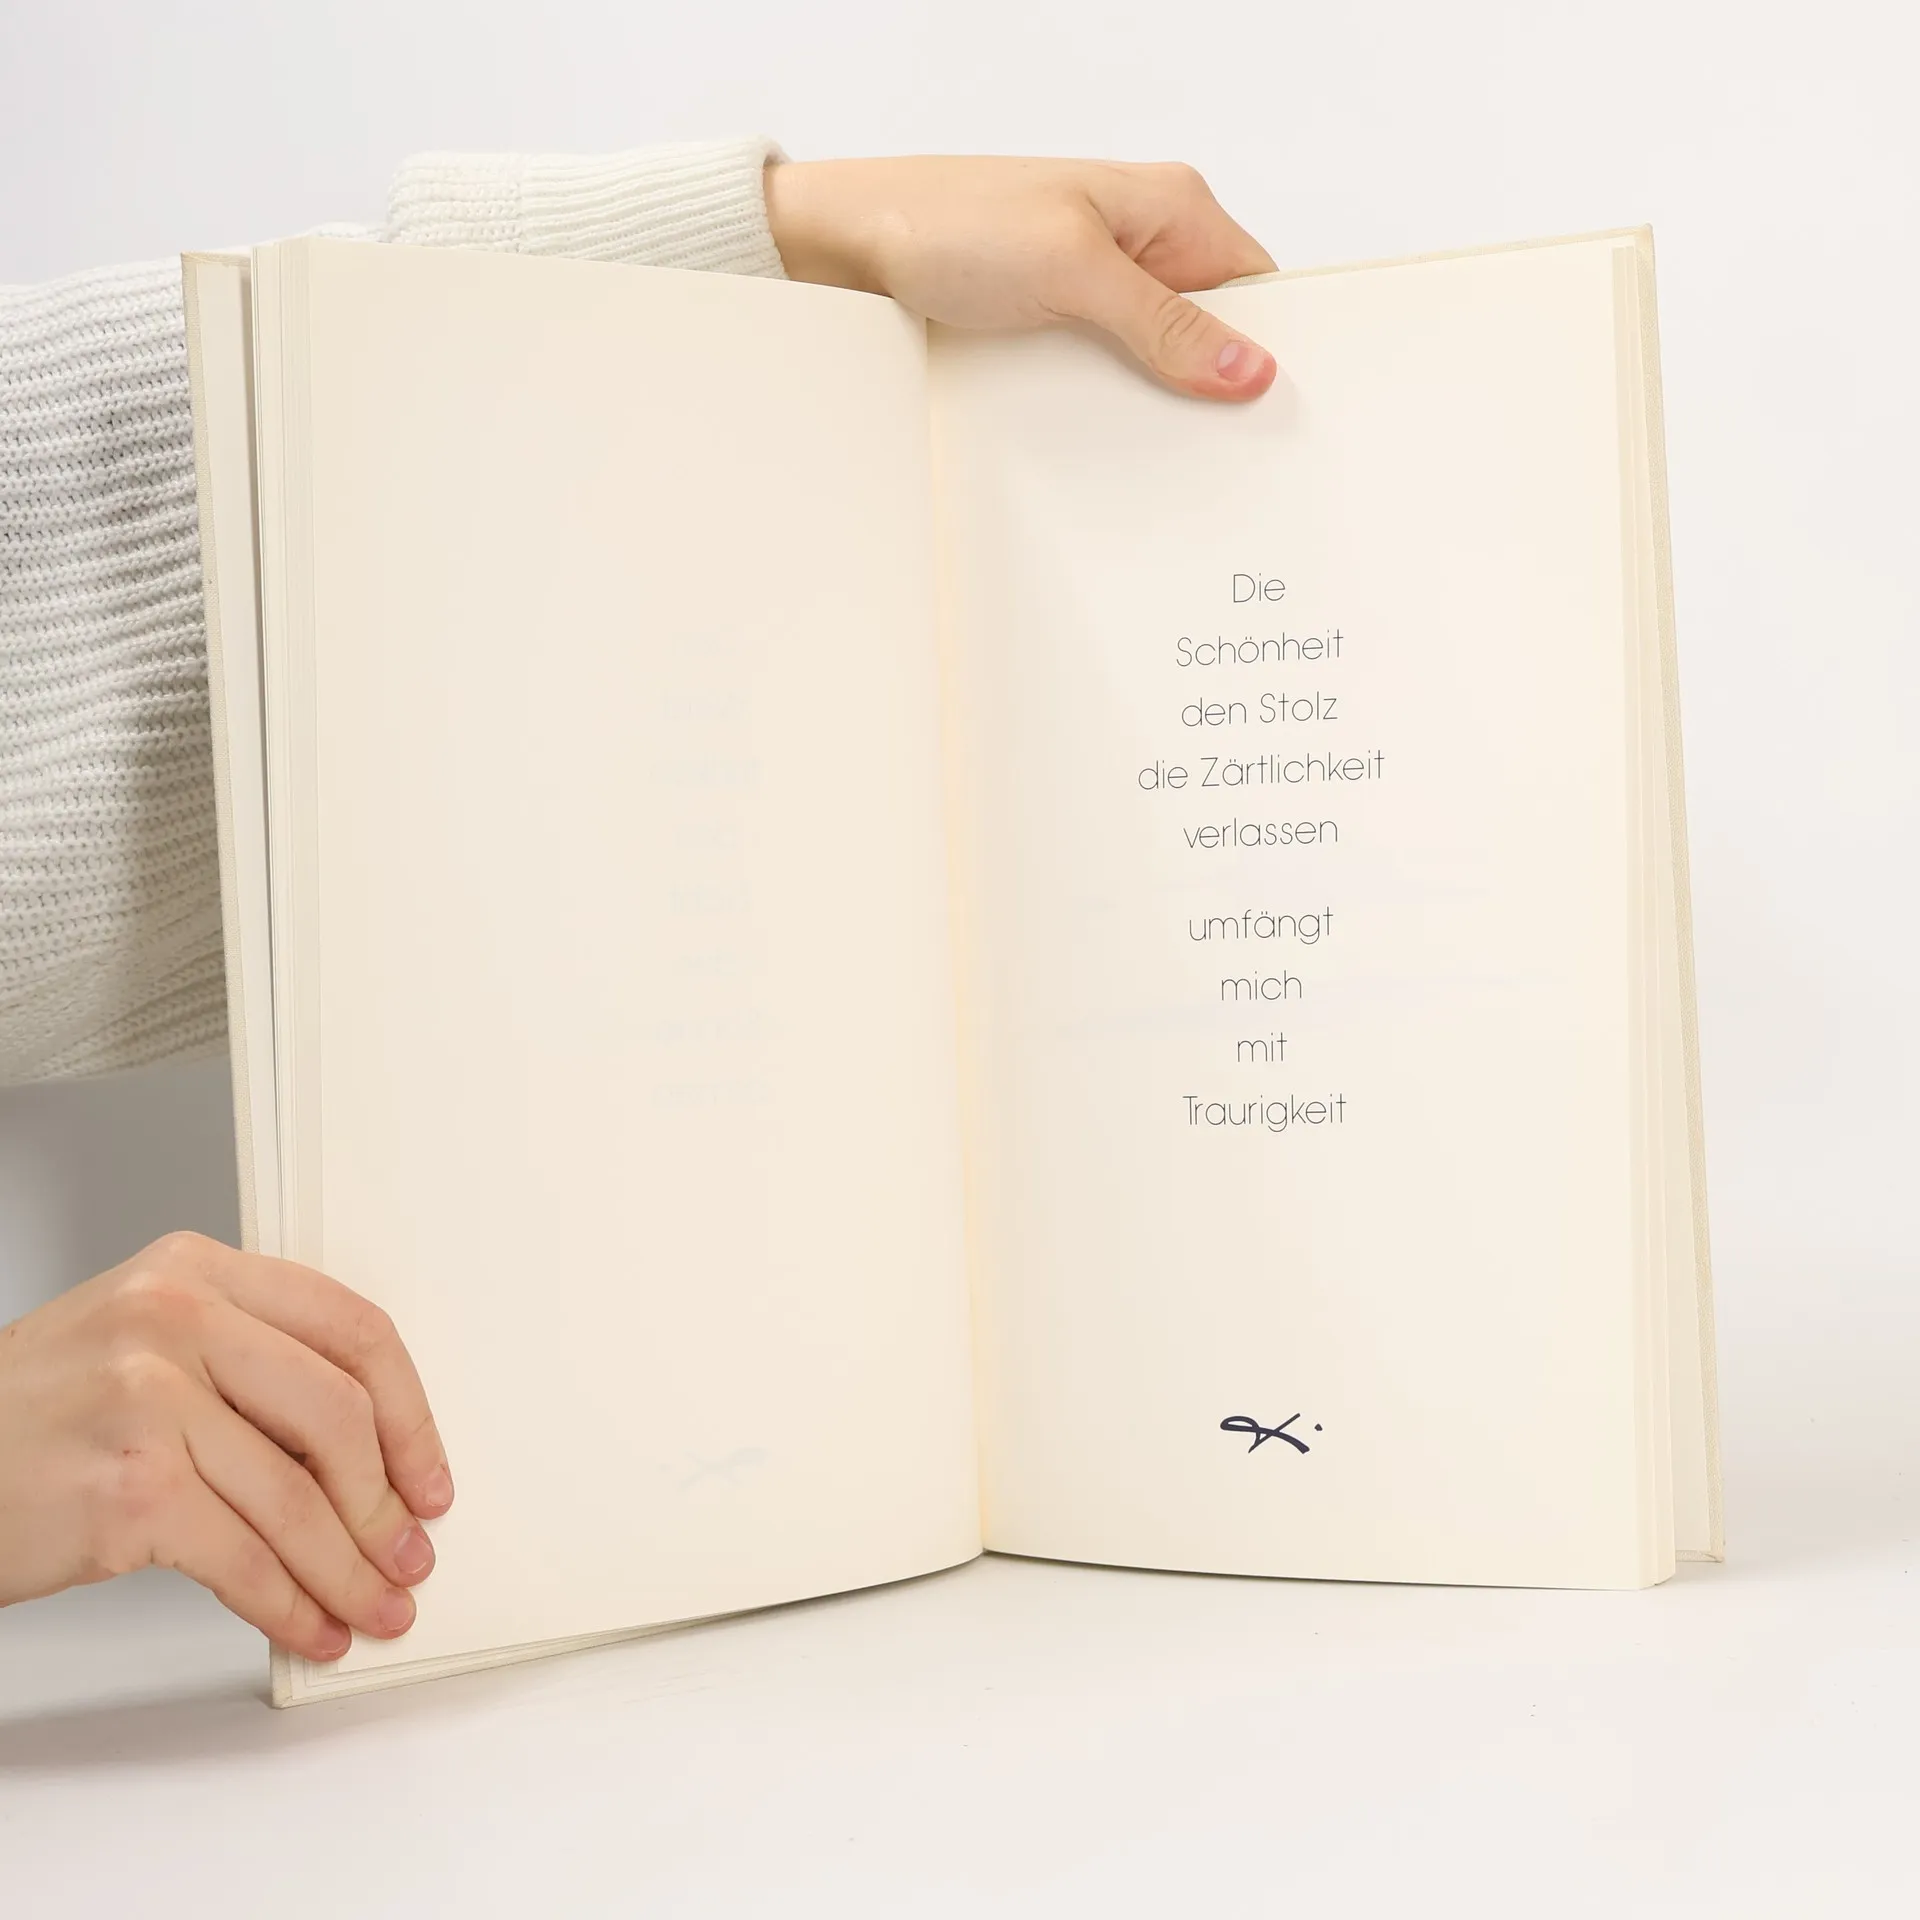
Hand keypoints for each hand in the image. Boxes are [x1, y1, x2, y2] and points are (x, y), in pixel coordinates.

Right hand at [0, 1231, 451, 1662]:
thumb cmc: (29, 1416)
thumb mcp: (140, 1345)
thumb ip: (247, 1368)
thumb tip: (366, 1460)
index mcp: (196, 1271)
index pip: (353, 1329)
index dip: (410, 1412)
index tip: (428, 1472)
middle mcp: (177, 1319)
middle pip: (340, 1414)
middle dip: (388, 1501)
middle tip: (409, 1550)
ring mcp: (150, 1400)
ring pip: (298, 1499)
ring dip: (350, 1569)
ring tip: (375, 1603)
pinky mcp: (129, 1488)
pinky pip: (245, 1559)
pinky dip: (290, 1605)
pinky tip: (309, 1627)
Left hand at [765, 155, 1278, 401]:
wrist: (849, 242)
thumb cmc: (949, 224)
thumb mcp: (1071, 272)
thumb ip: (1163, 323)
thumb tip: (1248, 368)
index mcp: (1170, 207)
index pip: (1257, 287)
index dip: (1272, 350)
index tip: (1277, 415)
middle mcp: (1142, 241)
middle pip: (1213, 331)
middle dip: (1215, 388)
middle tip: (1222, 452)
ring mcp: (1098, 282)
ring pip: (1159, 359)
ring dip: (1157, 403)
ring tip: (1161, 451)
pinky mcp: (1058, 318)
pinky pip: (1108, 370)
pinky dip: (1109, 403)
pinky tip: (1105, 437)